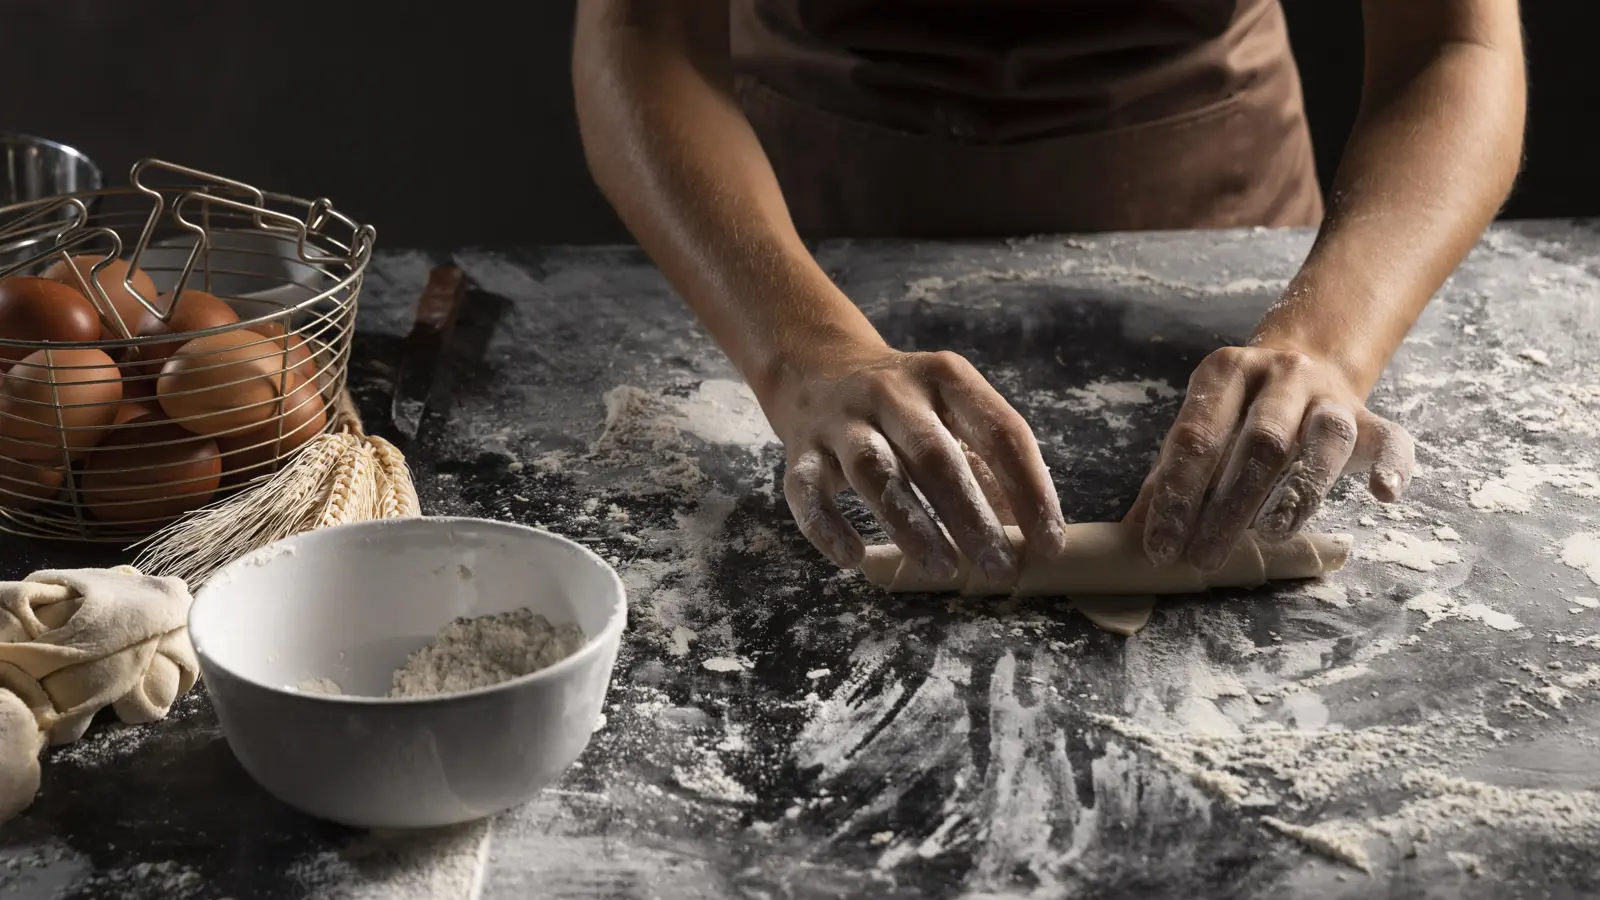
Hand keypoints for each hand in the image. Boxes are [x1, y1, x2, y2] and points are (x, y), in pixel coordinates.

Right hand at [769, 343, 1067, 579]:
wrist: (815, 365)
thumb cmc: (902, 405)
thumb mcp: (950, 414)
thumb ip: (986, 465)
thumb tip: (1028, 534)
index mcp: (945, 378)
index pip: (999, 431)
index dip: (1030, 489)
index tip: (1048, 543)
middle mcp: (892, 392)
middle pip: (935, 455)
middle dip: (970, 515)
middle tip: (999, 567)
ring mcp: (841, 419)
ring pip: (874, 472)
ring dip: (910, 525)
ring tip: (944, 569)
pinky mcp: (799, 450)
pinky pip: (807, 492)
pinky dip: (827, 527)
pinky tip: (854, 559)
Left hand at [1127, 344, 1413, 569]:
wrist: (1306, 359)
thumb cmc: (1237, 413)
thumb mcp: (1200, 429)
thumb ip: (1168, 477)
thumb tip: (1133, 537)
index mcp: (1225, 373)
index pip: (1197, 436)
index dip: (1176, 495)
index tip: (1161, 546)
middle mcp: (1281, 375)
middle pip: (1260, 442)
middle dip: (1228, 506)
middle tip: (1204, 558)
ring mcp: (1330, 393)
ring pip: (1324, 438)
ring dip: (1299, 491)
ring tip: (1271, 535)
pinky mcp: (1371, 417)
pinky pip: (1392, 439)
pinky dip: (1393, 466)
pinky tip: (1383, 496)